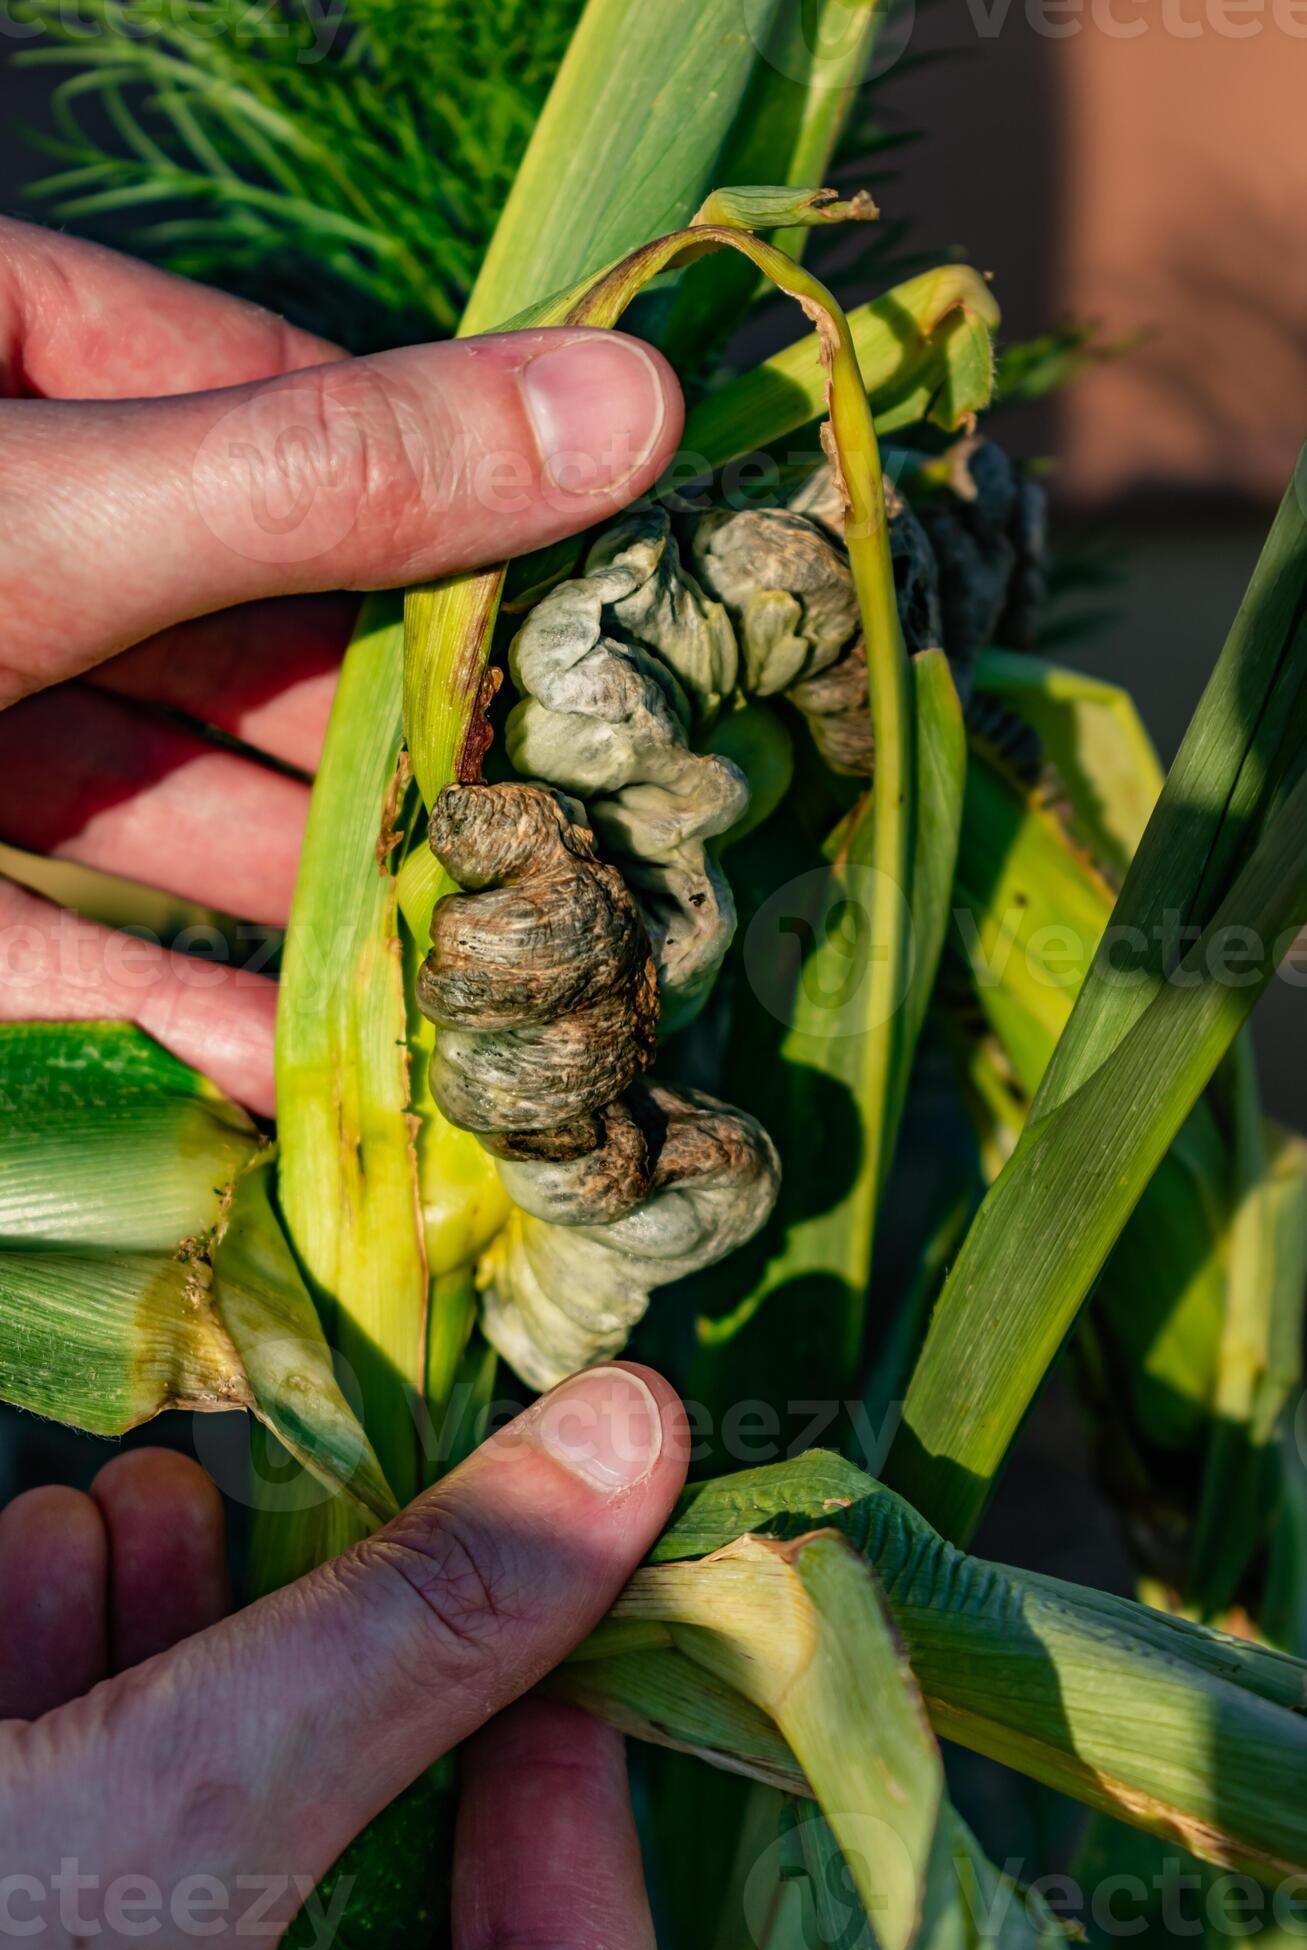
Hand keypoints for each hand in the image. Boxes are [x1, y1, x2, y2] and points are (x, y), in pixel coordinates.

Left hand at [0, 219, 682, 1110]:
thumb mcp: (56, 510)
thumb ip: (330, 482)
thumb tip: (634, 406)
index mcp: (11, 370)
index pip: (292, 418)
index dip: (466, 517)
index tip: (631, 618)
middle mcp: (6, 541)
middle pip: (252, 642)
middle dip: (408, 749)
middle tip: (594, 828)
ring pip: (167, 810)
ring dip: (314, 903)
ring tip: (489, 971)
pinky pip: (54, 956)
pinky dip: (166, 1014)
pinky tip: (299, 1072)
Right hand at [0, 1364, 687, 1949]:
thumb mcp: (197, 1783)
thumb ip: (422, 1622)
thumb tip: (632, 1442)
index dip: (582, 1811)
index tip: (570, 1601)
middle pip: (369, 1813)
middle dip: (355, 1637)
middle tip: (365, 1498)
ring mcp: (118, 1918)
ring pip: (227, 1766)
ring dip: (191, 1603)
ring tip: (148, 1497)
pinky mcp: (25, 1857)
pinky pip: (101, 1762)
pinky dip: (81, 1636)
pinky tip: (51, 1547)